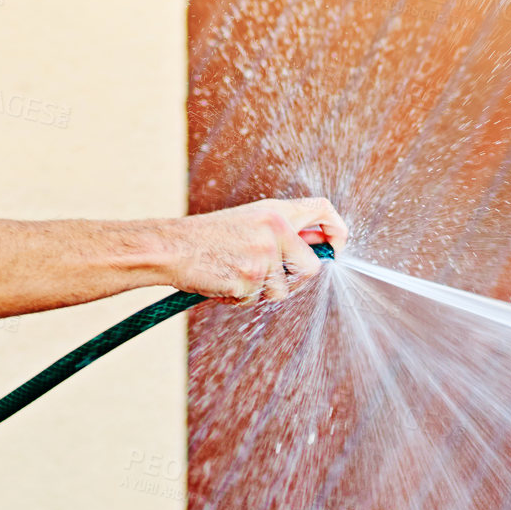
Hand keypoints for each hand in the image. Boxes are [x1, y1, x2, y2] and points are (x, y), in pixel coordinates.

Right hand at [167, 198, 347, 303]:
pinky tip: (225, 282)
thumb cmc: (210, 237)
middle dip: (297, 280)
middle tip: (273, 279)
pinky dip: (243, 299)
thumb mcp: (251, 220)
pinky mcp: (248, 279)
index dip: (338, 230)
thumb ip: (285, 230)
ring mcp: (262, 255)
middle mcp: (274, 229)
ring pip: (283, 291)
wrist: (172, 247)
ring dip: (263, 291)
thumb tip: (322, 245)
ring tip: (237, 274)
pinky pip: (258, 300)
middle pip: (311, 267)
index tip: (336, 247)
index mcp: (276, 211)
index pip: (323, 209)